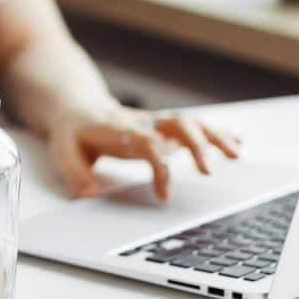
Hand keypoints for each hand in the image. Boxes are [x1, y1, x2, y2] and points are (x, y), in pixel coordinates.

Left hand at [48, 105, 241, 200]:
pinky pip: (191, 125)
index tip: (166, 195)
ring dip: (213, 135)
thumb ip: (76, 173)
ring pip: (189, 121)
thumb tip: (90, 194)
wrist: (76, 103)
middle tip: (210, 170)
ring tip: (236, 152)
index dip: (159, 166)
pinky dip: (214, 131)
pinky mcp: (161, 126)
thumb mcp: (62, 150)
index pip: (146, 143)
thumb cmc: (72, 130)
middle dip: (196, 144)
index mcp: (118, 128)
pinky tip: (236, 141)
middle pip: (175, 123)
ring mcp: (154, 122)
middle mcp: (141, 122)